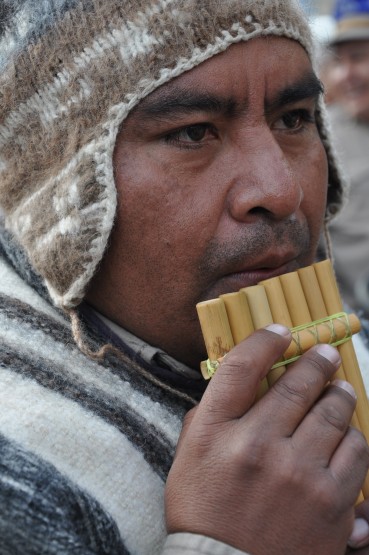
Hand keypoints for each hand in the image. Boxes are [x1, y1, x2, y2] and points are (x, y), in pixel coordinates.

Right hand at [165, 324, 368, 554]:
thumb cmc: (204, 511)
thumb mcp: (188, 457)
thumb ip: (211, 415)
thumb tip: (245, 383)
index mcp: (216, 432)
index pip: (243, 366)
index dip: (265, 340)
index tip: (281, 332)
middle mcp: (258, 446)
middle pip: (298, 384)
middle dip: (317, 361)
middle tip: (326, 353)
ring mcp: (299, 474)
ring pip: (334, 413)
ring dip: (339, 395)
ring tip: (340, 390)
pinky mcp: (332, 503)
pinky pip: (357, 451)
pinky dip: (353, 437)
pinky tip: (346, 435)